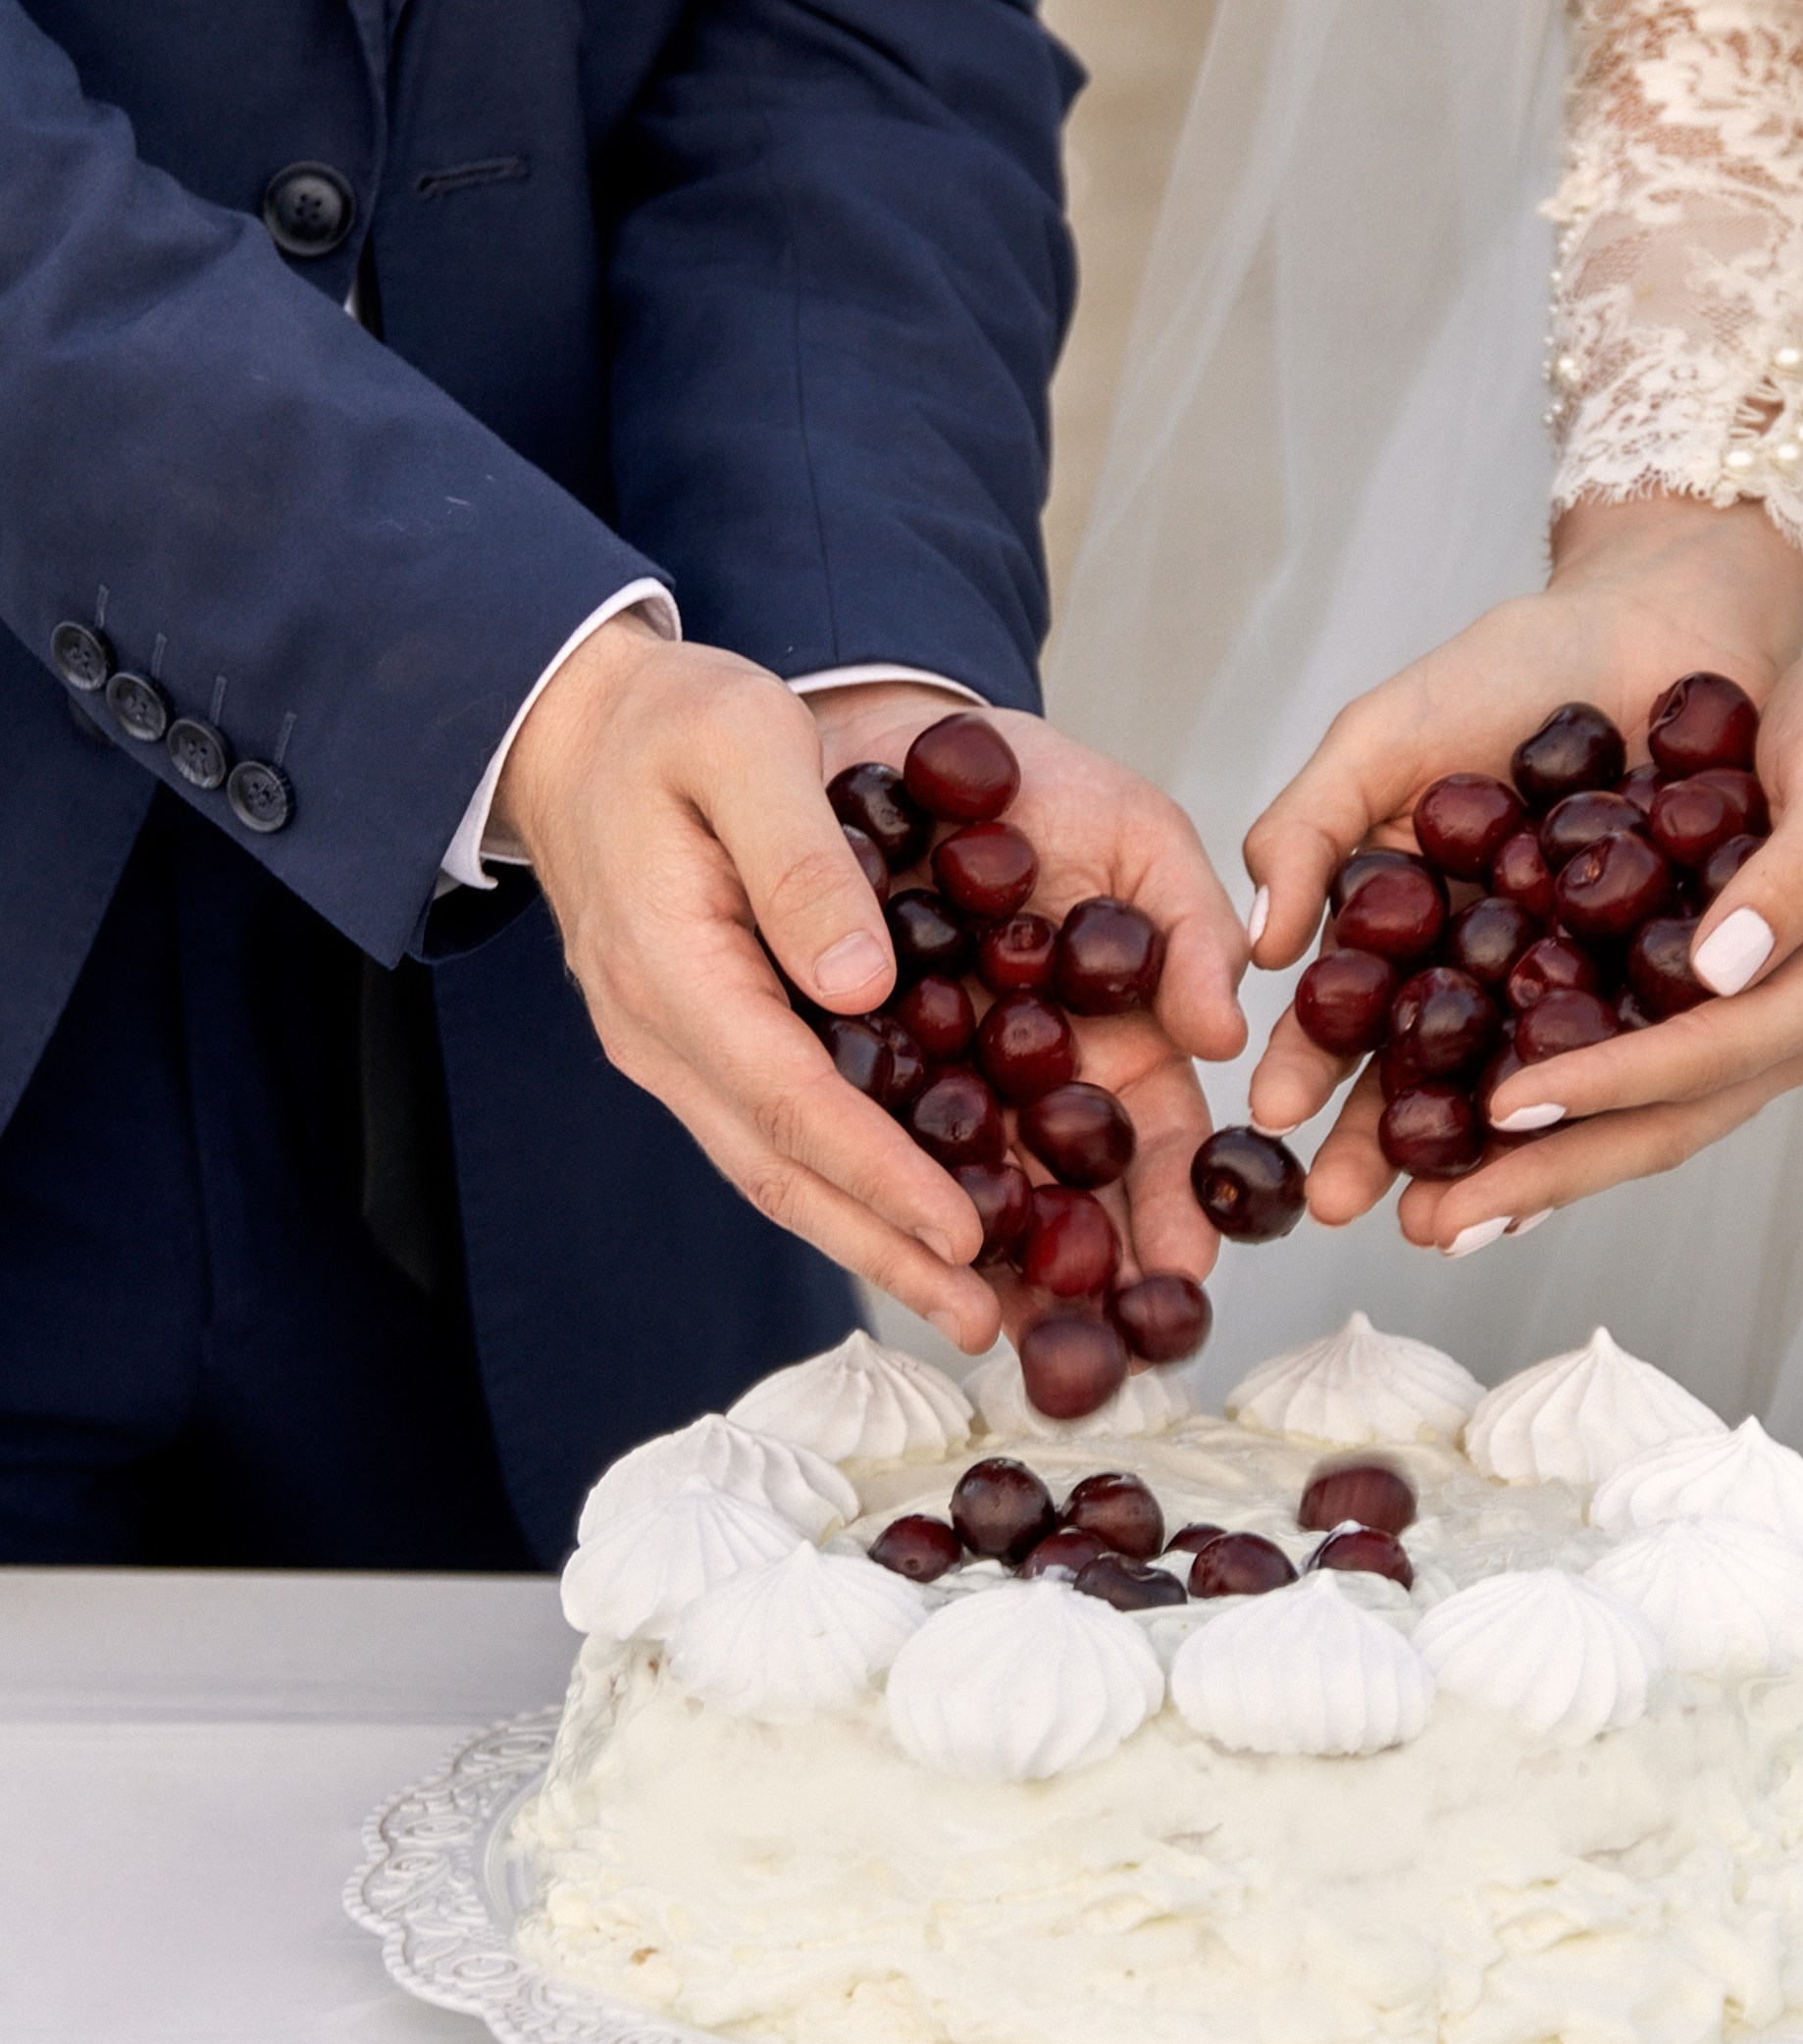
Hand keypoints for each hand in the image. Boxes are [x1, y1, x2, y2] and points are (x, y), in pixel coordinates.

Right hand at [490, 633, 1246, 1353]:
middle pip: (780, 1170)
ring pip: (774, 1171)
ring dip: (869, 1243)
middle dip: (884, 1250)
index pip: (787, 1097)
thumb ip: (798, 859)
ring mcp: (672, 1053)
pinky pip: (774, 1139)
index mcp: (672, 965)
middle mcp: (662, 1034)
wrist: (578, 730)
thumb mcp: (741, 741)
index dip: (879, 1172)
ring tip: (966, 1304)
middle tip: (982, 1321)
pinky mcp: (699, 1050)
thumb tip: (860, 986)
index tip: (962, 1230)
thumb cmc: (669, 722)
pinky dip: (847, 1193)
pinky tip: (915, 1224)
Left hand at [811, 682, 1250, 1341]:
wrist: (870, 722)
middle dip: (1080, 1273)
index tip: (1184, 1268)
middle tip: (1095, 1352)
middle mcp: (1023, 1077)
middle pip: (1059, 1193)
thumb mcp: (1132, 830)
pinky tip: (895, 1252)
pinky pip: (860, 1141)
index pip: (1150, 1138)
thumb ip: (1187, 922)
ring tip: (1001, 1333)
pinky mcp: (840, 1067)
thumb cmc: (1023, 774)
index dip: (1171, 1202)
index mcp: (1106, 1032)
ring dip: (985, 1261)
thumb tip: (1224, 1032)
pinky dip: (879, 1195)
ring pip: (964, 1186)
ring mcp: (933, 1079)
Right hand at [1244, 495, 1802, 1155]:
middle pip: (1432, 1072)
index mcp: (1415, 929)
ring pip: (1528, 1077)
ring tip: (1445, 1208)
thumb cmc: (1513, 663)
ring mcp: (1583, 982)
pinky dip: (1607, 1089)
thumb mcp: (1384, 735)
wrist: (1667, 612)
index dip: (1309, 1066)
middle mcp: (1493, 972)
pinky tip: (1574, 1135)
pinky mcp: (1682, 979)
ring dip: (1486, 1149)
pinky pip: (1639, 1044)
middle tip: (1343, 1208)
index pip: (1351, 1015)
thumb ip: (1309, 826)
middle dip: (1385, 1142)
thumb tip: (1259, 949)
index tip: (1270, 1117)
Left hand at [1298, 593, 1802, 1251]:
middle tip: (1438, 1223)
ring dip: (1536, 1173)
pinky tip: (1469, 1141)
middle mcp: (1788, 1031)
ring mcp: (1747, 1033)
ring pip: (1637, 1123)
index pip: (1704, 1058)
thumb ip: (1795, 873)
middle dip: (1547, 1178)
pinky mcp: (1703, 1014)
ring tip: (1433, 1213)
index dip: (1604, 1087)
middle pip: (1662, 1125)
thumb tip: (1721, 967)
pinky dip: (1551, 1119)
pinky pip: (1622, 1081)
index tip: (1503, 1107)